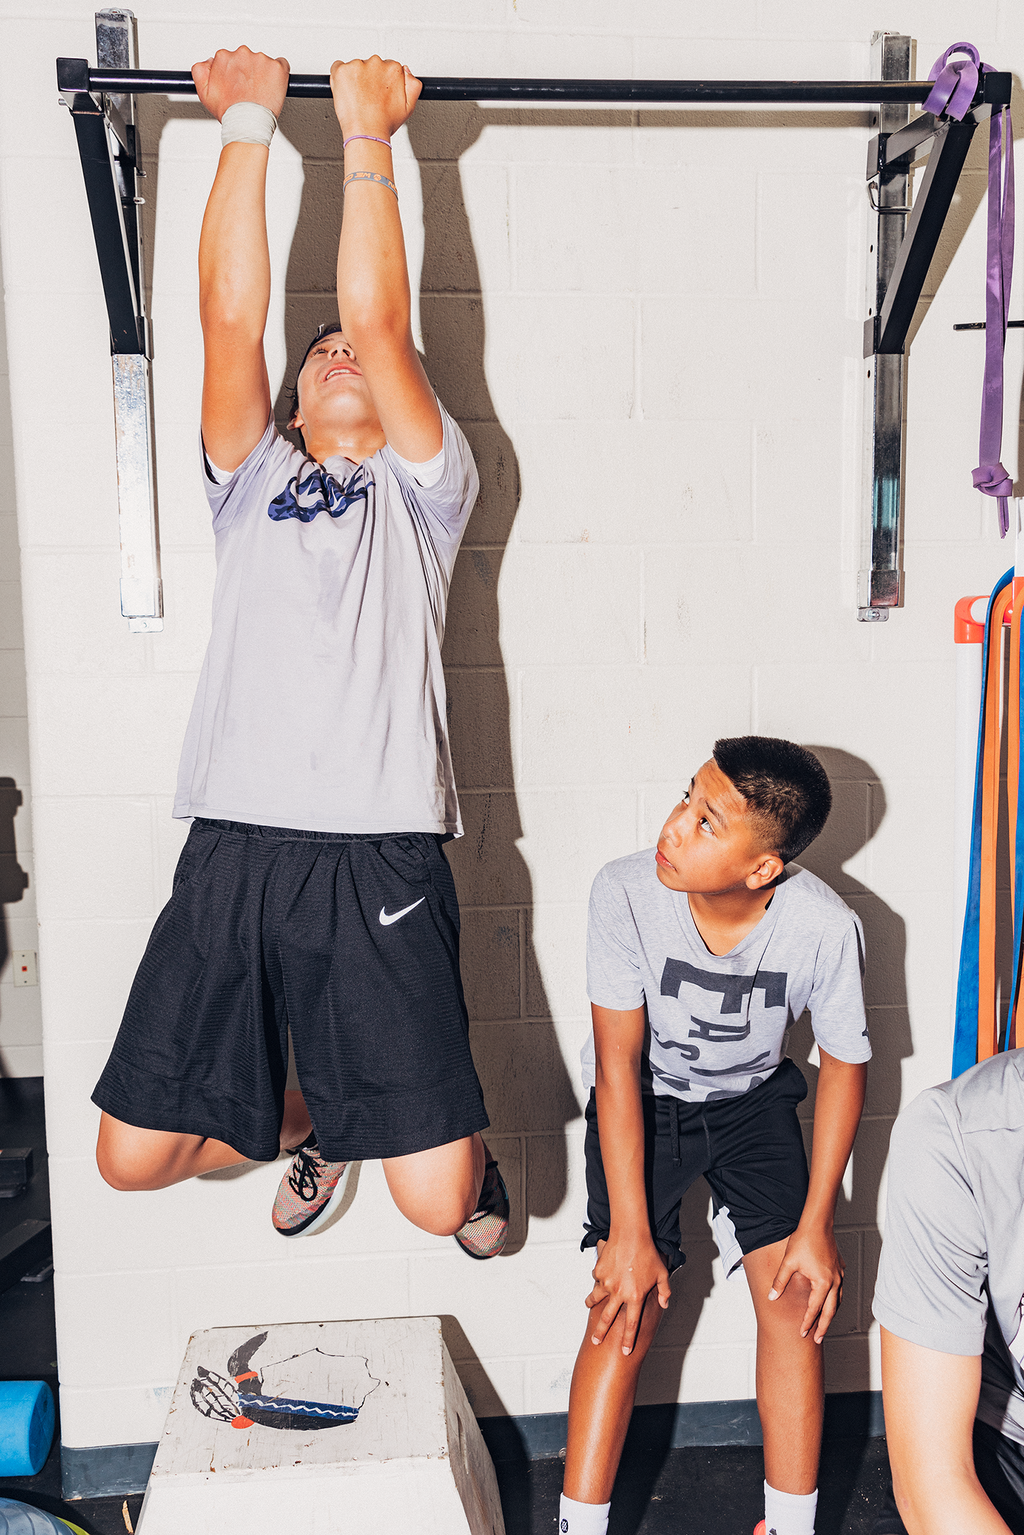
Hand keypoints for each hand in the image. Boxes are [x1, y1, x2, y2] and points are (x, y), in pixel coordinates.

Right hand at [192, 46, 289, 122]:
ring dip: (263, 74)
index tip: (238, 82)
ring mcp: (260, 59)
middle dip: (249, 71)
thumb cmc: (230, 111)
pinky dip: (279, 75)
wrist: (248, 124)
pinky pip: (282, 64)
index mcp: (224, 57)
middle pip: (247, 58)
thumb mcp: (204, 92)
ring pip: (263, 62)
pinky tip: (273, 86)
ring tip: (260, 91)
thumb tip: (208, 61)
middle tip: (250, 89)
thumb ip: (200, 71)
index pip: (231, 57)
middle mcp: (242, 54)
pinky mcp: (276, 67)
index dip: (235, 72)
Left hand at [329, 56, 421, 139]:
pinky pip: (338, 67)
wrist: (366, 132)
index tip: (378, 91)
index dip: (382, 81)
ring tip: (357, 98)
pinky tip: (346, 92)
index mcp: (393, 69)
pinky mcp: (342, 70)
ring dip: (354, 79)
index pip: (387, 67)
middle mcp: (376, 64)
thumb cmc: (384, 123)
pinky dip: (340, 78)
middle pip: (371, 65)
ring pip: (355, 67)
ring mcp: (358, 66)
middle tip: (367, 97)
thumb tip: (406, 71)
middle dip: (368, 78)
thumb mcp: (409, 106)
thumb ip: (413, 85)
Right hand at [585, 1235, 671, 1355]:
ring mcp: (607, 1283)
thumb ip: (664, 1291)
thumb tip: (664, 1304)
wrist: (631, 1234)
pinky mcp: (599, 1272)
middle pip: (607, 1318)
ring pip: (596, 1298)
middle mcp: (619, 1294)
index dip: (628, 1340)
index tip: (625, 1351)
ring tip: (589, 1307)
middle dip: (601, 1332)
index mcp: (635, 1297)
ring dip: (592, 1304)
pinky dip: (598, 1280)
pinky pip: (597, 1279)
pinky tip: (601, 1276)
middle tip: (596, 1341)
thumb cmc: (648, 1253)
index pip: (632, 1324)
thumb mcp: (662, 1274)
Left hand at [769, 1224, 843, 1343]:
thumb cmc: (803, 1241)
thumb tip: (771, 1297)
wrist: (817, 1223)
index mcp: (822, 1283)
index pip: (814, 1309)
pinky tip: (831, 1298)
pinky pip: (839, 1289)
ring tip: (825, 1323)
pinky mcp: (839, 1268)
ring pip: (838, 1301)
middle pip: (830, 1311)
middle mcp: (834, 1282)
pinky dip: (835, 1298)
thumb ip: (780, 1282)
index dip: (808, 1323)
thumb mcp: (788, 1263)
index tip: (802, 1333)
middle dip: (823, 1326)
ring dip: (831, 1313)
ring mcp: (839, 1275)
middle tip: (818, 1339)